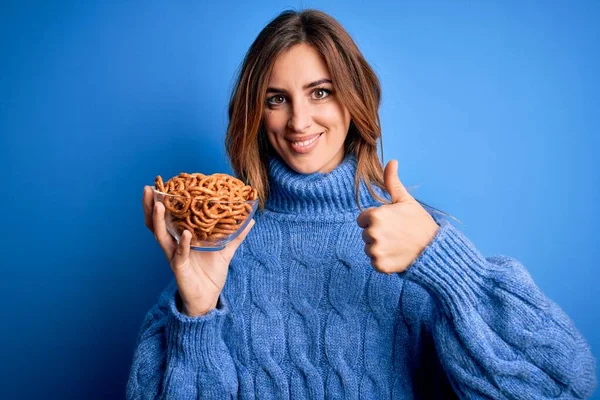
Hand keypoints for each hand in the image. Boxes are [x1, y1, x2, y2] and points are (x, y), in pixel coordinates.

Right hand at [142, 186, 254, 315]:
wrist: (208, 298)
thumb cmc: (211, 274)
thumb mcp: (225, 251)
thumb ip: (236, 235)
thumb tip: (251, 220)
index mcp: (181, 237)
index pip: (167, 216)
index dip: (161, 201)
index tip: (160, 184)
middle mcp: (174, 244)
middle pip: (156, 223)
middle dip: (150, 205)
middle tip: (148, 188)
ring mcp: (174, 255)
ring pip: (161, 235)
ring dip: (158, 220)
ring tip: (158, 205)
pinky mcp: (179, 268)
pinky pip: (180, 254)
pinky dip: (183, 243)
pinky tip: (186, 234)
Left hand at [356, 160, 438, 273]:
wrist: (434, 248)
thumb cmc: (419, 222)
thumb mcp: (405, 200)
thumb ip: (392, 181)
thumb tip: (392, 161)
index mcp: (375, 216)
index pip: (363, 220)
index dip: (376, 220)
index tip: (392, 223)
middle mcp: (372, 233)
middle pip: (365, 234)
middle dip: (378, 234)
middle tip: (397, 234)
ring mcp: (376, 251)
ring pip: (369, 248)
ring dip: (380, 248)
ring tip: (398, 245)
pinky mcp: (379, 266)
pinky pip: (375, 262)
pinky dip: (384, 261)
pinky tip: (397, 255)